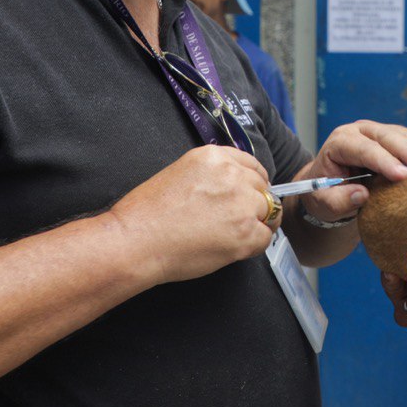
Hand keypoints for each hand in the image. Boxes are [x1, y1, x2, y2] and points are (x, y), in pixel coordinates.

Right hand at [111, 146, 276, 285]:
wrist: (137, 239)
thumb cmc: (148, 213)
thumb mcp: (181, 173)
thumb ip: (211, 174)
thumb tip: (232, 187)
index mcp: (214, 157)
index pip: (252, 165)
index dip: (253, 183)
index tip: (251, 194)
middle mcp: (232, 175)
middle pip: (262, 188)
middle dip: (255, 204)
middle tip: (238, 220)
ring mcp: (241, 204)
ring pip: (269, 212)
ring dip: (257, 224)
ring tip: (234, 235)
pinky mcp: (245, 233)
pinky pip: (266, 237)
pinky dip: (256, 245)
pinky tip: (236, 248)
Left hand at [301, 121, 406, 221]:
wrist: (326, 185)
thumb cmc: (324, 193)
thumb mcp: (323, 203)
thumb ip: (339, 201)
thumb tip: (362, 195)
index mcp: (339, 143)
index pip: (362, 149)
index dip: (383, 161)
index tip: (402, 176)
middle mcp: (357, 131)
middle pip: (384, 136)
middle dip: (406, 150)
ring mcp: (374, 131)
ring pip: (400, 133)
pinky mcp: (388, 137)